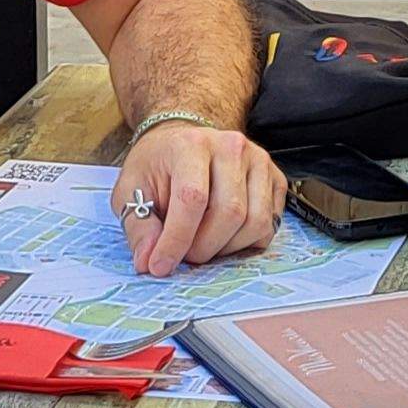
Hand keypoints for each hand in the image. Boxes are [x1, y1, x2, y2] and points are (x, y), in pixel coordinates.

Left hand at [113, 118, 280, 275]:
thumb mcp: (131, 189)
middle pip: (230, 213)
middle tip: (185, 256)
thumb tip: (148, 260)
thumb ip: (139, 226)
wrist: (184, 141)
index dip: (177, 240)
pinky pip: (269, 225)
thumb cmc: (158, 166)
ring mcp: (259, 161)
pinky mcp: (275, 178)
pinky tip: (224, 235)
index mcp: (192, 145)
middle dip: (204, 248)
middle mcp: (231, 147)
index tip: (160, 265)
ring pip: (255, 223)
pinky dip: (246, 242)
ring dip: (227, 248)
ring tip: (204, 244)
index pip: (192, 198)